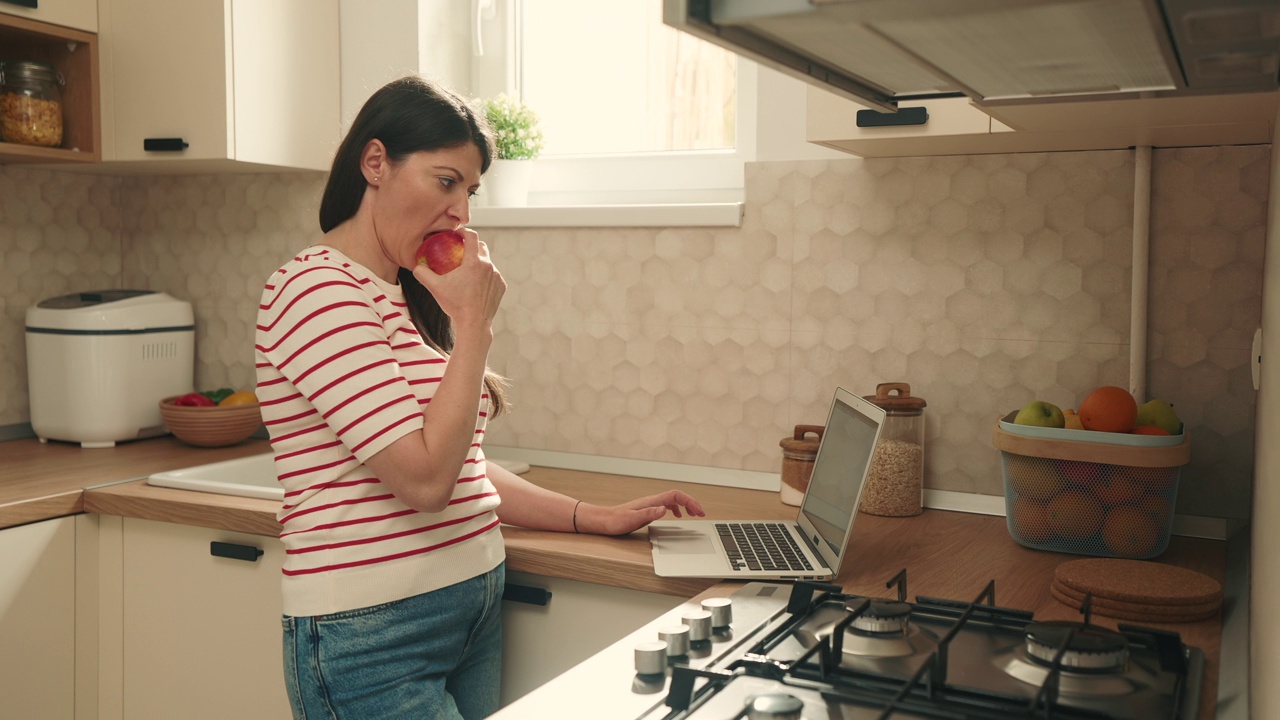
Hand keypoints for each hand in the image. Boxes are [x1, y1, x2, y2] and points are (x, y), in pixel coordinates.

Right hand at [411, 230, 504, 332]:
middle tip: (460, 251)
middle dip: (472, 245)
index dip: (463, 231)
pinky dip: (485, 276)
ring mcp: (497, 276)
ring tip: (467, 270)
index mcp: (474, 262)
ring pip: (488, 262)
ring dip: (478, 262)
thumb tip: (416, 265)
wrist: (474, 324)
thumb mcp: (435, 287)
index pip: (472, 236)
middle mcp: (489, 266)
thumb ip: (422, 273)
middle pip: (481, 246)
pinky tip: (476, 284)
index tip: (456, 234)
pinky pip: (493, 276)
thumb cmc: (454, 305)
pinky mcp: (502, 286)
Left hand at [576, 490, 705, 535]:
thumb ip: (649, 513)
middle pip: (677, 496)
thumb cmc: (615, 521)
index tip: (699, 511)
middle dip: (691, 503)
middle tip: (701, 513)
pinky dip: (675, 508)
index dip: (690, 501)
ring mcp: (649, 504)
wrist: (602, 520)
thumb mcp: (633, 519)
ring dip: (685, 505)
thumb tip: (665, 509)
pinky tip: (675, 516)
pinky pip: (666, 505)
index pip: (676, 495)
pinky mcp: (647, 509)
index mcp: (651, 502)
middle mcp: (652, 501)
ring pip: (672, 500)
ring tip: (693, 514)